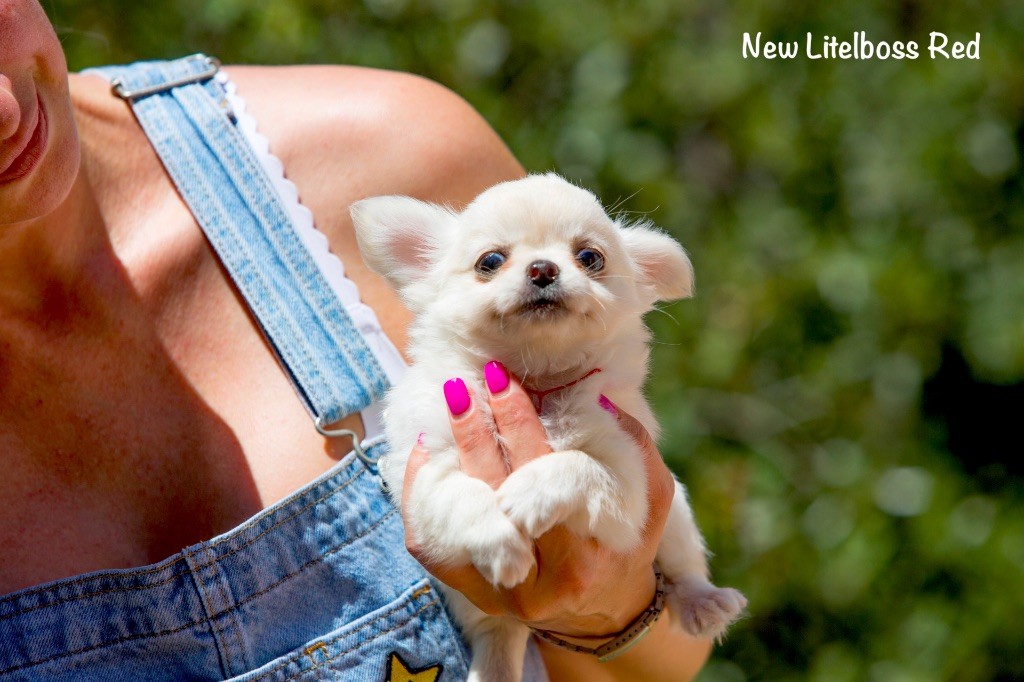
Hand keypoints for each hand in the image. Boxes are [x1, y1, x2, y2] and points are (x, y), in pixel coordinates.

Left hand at [400, 364, 676, 637]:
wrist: (604, 608)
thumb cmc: (627, 539)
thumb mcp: (653, 495)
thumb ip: (635, 446)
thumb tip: (597, 394)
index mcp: (586, 554)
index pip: (546, 478)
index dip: (520, 427)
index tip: (502, 383)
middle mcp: (542, 581)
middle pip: (498, 494)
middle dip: (478, 434)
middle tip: (462, 387)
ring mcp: (502, 594)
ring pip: (462, 520)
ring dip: (448, 458)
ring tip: (443, 411)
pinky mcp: (474, 595)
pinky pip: (436, 547)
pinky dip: (424, 500)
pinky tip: (426, 455)